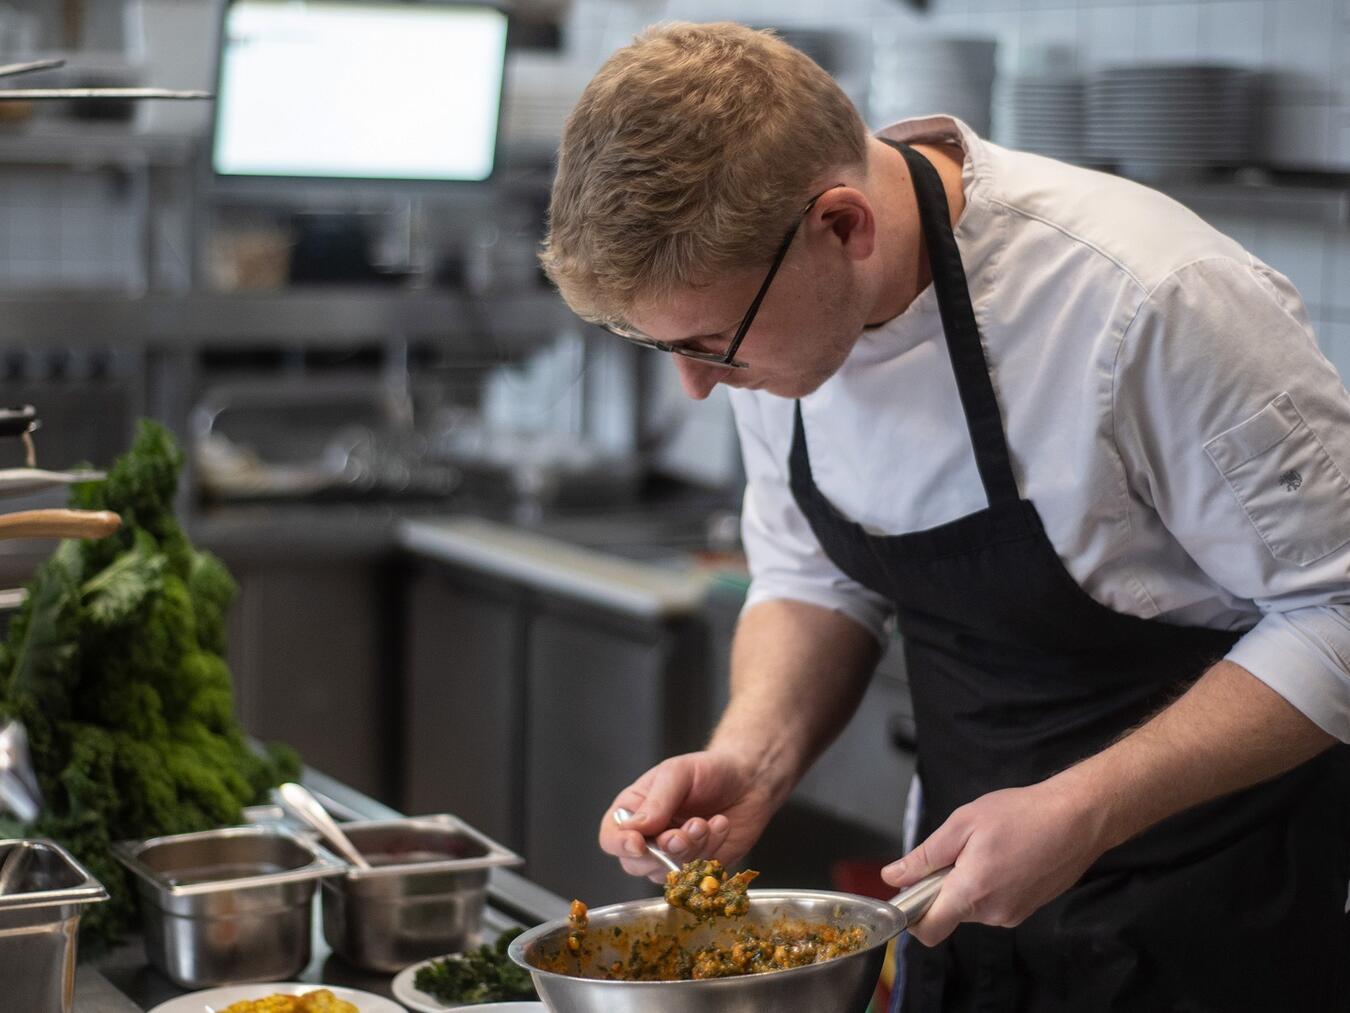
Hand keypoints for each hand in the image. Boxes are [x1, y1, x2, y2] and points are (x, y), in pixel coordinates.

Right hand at [598, 750, 779, 882]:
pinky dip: (712, 850)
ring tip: (708, 821)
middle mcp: (649, 837)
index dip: (621, 844)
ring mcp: (673, 855)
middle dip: (665, 850)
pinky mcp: (698, 867)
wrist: (748, 780)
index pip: (611, 837)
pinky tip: (721, 825)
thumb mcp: (678, 773)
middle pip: (636, 863)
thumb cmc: (708, 770)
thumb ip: (657, 800)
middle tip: (692, 826)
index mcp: (634, 810)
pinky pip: (697, 874)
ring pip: (668, 872)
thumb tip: (634, 827)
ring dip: (692, 848)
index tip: (639, 843)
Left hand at [881, 777, 1107, 945]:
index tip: (909, 891)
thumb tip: (893, 877)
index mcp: (971, 893)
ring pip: (973, 906)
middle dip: (944, 886)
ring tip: (988, 847)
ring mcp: (1013, 914)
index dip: (911, 916)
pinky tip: (1006, 855)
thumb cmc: (1021, 814)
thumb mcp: (963, 824)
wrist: (1078, 818)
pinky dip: (990, 883)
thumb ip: (924, 857)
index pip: (929, 930)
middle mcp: (993, 913)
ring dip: (969, 882)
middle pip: (950, 913)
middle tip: (960, 849)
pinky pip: (995, 902)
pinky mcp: (1028, 909)